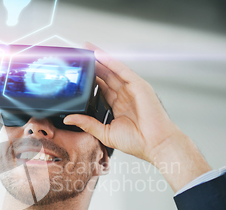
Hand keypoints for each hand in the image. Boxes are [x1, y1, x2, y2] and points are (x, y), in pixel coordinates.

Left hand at [64, 42, 210, 191]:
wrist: (155, 144)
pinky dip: (112, 62)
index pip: (101, 87)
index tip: (78, 73)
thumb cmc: (137, 142)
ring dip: (100, 59)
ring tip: (87, 49)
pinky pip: (123, 70)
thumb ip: (88, 124)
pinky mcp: (139, 86)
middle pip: (106, 76)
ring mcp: (132, 89)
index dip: (90, 79)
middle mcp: (125, 95)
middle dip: (93, 65)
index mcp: (118, 106)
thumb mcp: (105, 133)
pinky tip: (100, 55)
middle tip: (80, 55)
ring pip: (113, 70)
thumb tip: (70, 119)